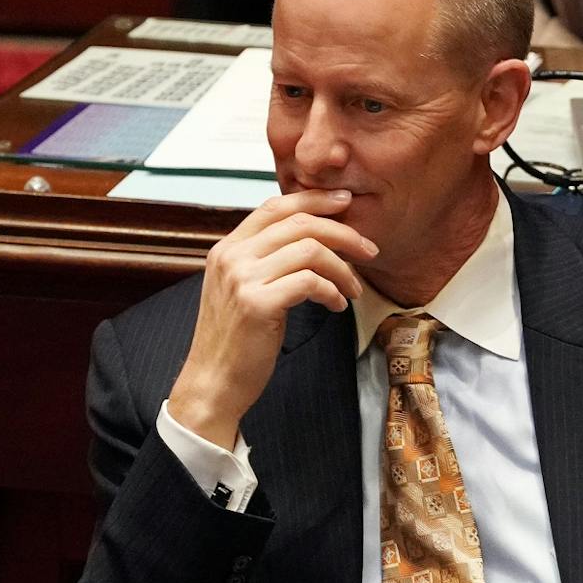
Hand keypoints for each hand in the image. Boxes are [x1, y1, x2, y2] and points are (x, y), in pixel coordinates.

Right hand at [166, 189, 377, 450]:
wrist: (214, 382)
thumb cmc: (236, 341)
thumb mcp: (243, 290)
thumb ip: (265, 262)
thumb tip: (310, 241)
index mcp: (227, 248)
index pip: (275, 206)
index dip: (314, 199)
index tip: (345, 202)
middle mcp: (231, 256)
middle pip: (299, 222)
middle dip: (343, 232)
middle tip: (369, 249)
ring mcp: (242, 279)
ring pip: (310, 250)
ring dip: (342, 269)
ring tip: (353, 290)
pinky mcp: (257, 304)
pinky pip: (310, 282)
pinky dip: (332, 291)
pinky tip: (337, 305)